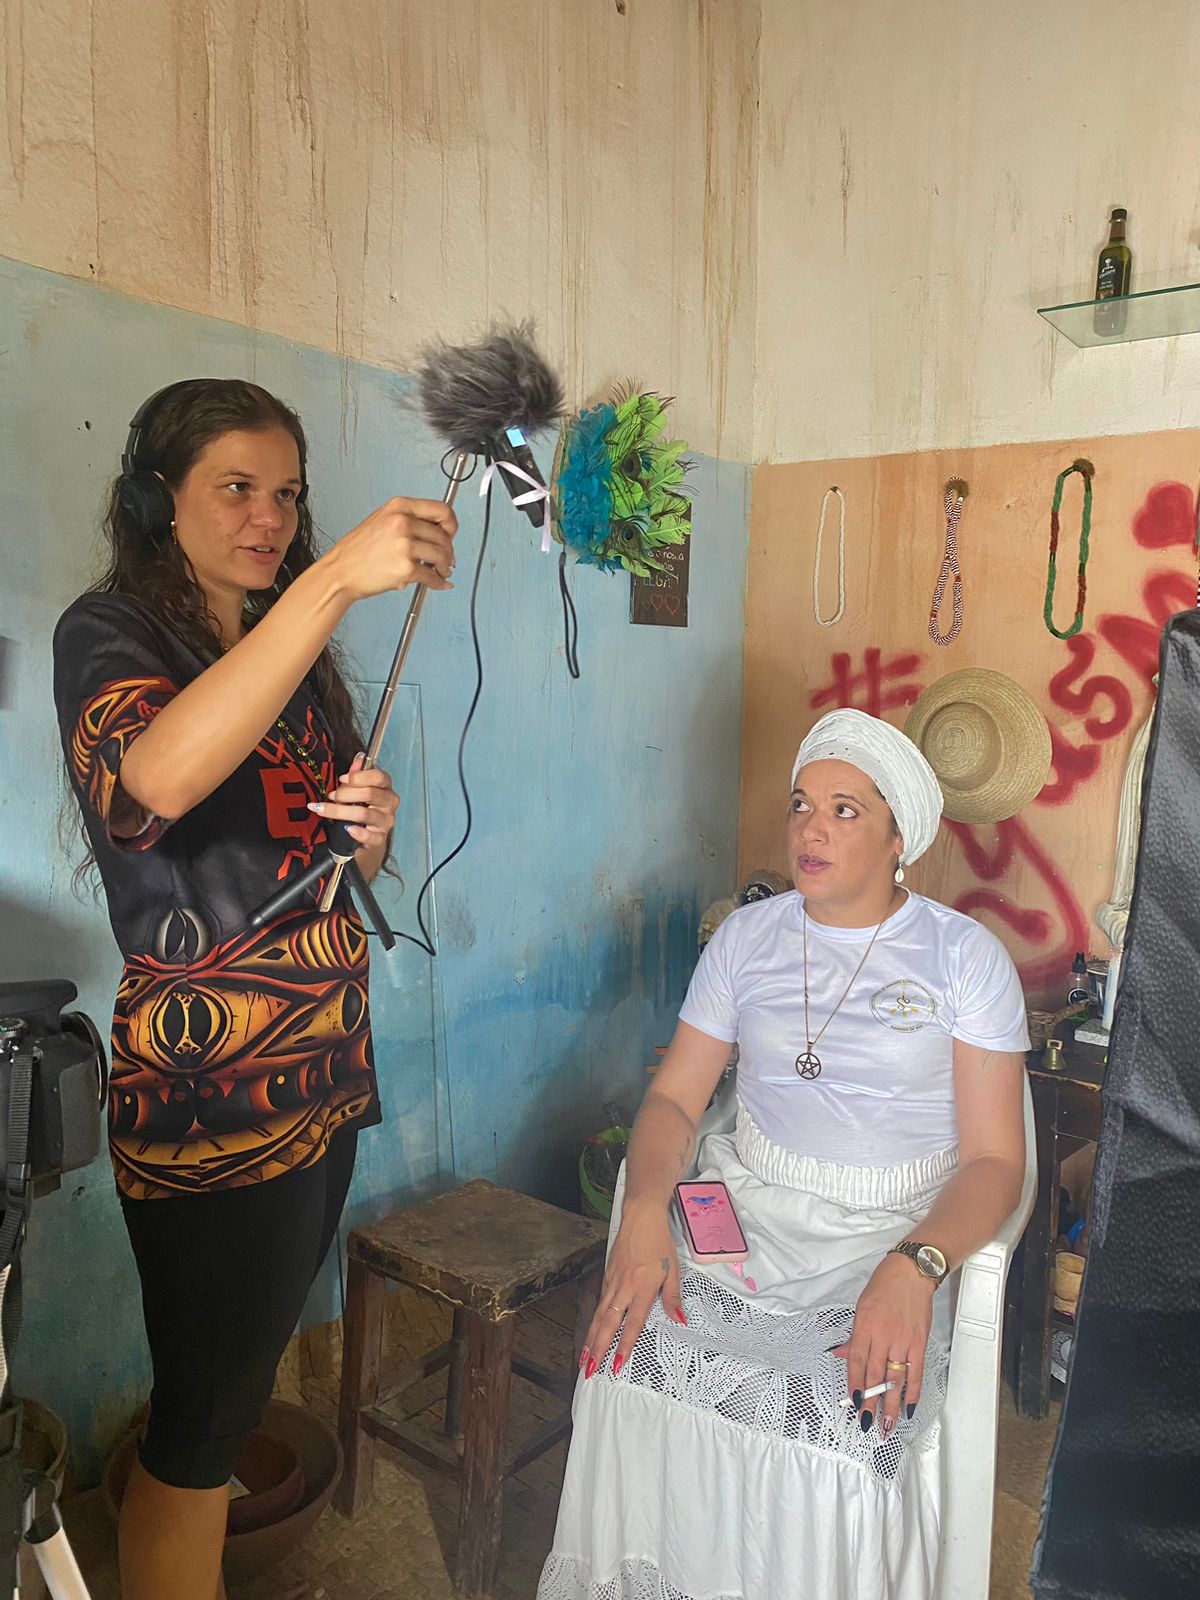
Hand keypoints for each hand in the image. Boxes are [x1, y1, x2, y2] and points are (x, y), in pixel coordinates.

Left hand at [308, 755, 399, 846]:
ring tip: (323, 810)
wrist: (368, 832)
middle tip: (331, 796)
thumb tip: (358, 757)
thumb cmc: (362, 805)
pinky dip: (357, 833)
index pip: (379, 777)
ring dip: (340, 811)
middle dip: (345, 793)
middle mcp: (389, 803)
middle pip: (370, 794)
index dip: (359, 776)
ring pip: (364, 814)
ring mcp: (386, 821)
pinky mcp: (380, 838)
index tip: (342, 779)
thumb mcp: (358, 788)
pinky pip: (370, 836)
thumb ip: (358, 773)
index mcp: (385, 787)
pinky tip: (346, 829)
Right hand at [324, 497, 457, 601]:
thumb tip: (437, 530)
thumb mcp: (382, 521)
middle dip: (448, 551)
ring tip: (440, 571)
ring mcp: (404, 545)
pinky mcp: (405, 568)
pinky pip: (432, 576)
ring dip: (444, 567)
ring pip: (441, 555)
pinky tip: (438, 583)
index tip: (450, 534)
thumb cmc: (358, 550)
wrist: (341, 572)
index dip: (451, 524)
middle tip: (446, 559)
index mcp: (399, 506)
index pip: (441, 510)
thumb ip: (409, 520)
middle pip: (443, 536)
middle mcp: (402, 522)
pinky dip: (438, 582)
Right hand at [580, 1202, 686, 1380]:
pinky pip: (599, 1304)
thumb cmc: (659, 1242)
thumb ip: (672, 1298)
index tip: (616, 1365)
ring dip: (591, 1339)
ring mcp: (612, 1282)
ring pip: (599, 1316)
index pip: (632, 1324)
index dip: (624, 1346)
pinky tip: (591, 1333)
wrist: (641, 1216)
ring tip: (585, 1359)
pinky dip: (593, 1321)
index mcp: (642, 1288)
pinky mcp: (607, 1276)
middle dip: (598, 1349)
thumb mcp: (673, 1270)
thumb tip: (679, 1320)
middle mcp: (624, 1288)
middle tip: (590, 1370)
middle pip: (608, 1324)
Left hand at [832, 1252, 935, 1436]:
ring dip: (891, 1404)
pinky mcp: (919, 1343)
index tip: (854, 1401)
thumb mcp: (861, 1308)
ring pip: (895, 1379)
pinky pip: (916, 1373)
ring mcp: (902, 1341)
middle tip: (867, 1422)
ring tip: (887, 1424)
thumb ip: (854, 1336)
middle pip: (875, 1375)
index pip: (857, 1362)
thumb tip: (842, 1355)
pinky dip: (913, 1392)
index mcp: (865, 1327)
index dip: (855, 1384)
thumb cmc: (885, 1286)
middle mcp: (883, 1336)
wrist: (910, 1273)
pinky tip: (909, 1407)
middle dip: (870, 1402)